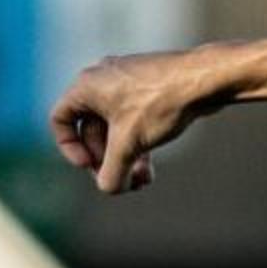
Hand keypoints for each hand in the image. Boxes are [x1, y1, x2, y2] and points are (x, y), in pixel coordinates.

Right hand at [48, 49, 224, 195]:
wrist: (205, 79)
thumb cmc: (161, 103)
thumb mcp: (130, 145)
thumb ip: (111, 172)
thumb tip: (108, 188)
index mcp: (87, 86)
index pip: (60, 120)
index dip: (69, 148)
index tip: (88, 166)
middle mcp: (102, 81)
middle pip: (90, 131)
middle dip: (106, 161)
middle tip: (121, 181)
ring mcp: (126, 86)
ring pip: (114, 131)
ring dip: (124, 160)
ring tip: (140, 184)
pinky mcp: (147, 92)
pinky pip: (132, 124)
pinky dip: (136, 147)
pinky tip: (149, 172)